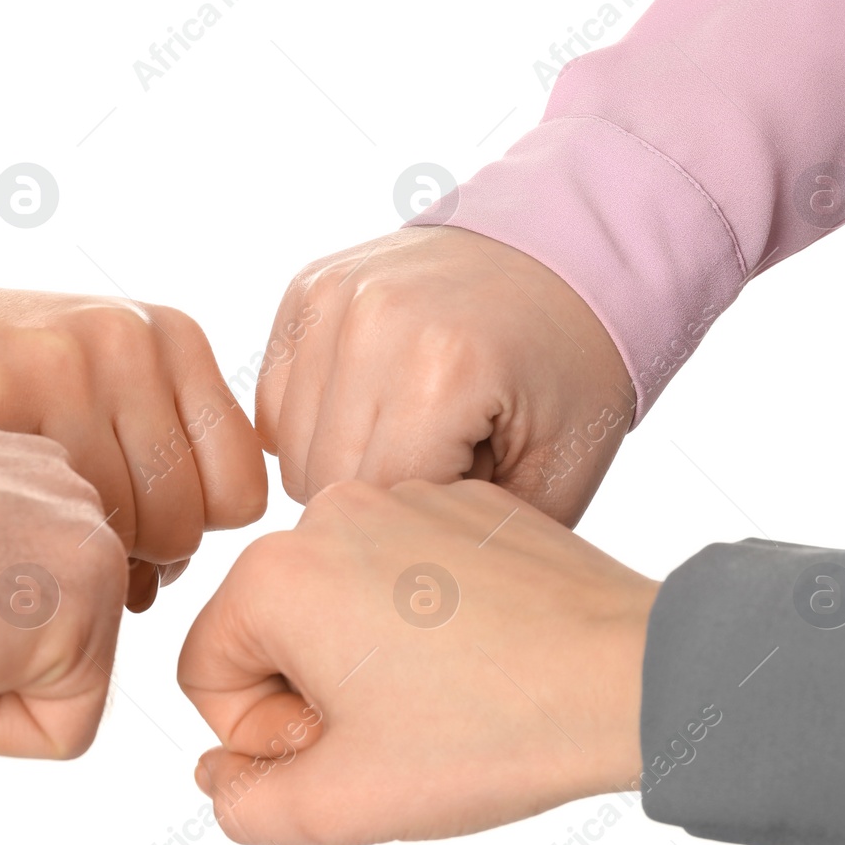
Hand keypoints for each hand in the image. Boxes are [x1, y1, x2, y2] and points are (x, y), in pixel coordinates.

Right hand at [0, 279, 267, 609]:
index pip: (241, 493)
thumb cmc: (7, 387)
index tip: (135, 526)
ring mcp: (62, 365)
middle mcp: (126, 340)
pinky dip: (31, 557)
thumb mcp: (108, 387)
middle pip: (185, 524)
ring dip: (81, 566)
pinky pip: (48, 529)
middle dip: (135, 556)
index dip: (190, 532)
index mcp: (171, 335)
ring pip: (122, 537)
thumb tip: (187, 566)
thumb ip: (167, 452)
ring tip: (31, 535)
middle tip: (69, 542)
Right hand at [177, 477, 657, 844]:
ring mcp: (401, 494)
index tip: (340, 750)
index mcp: (276, 573)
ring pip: (335, 596)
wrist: (631, 676)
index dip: (261, 736)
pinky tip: (478, 657)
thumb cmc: (491, 734)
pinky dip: (419, 615)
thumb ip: (246, 803)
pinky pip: (400, 566)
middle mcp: (328, 512)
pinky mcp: (461, 501)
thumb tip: (223, 774)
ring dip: (363, 655)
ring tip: (442, 694)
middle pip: (268, 627)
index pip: (206, 671)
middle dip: (310, 692)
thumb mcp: (344, 804)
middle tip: (392, 732)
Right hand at [257, 226, 633, 526]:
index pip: (374, 507)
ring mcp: (334, 295)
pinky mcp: (307, 285)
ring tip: (412, 437)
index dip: (417, 531)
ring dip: (342, 461)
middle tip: (441, 473)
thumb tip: (380, 587)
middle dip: (378, 502)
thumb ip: (466, 547)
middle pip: (318, 480)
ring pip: (287, 446)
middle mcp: (373, 321)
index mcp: (442, 369)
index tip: (465, 506)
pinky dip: (315, 420)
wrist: (567, 257)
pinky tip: (374, 410)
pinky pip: (276, 398)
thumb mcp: (554, 480)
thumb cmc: (568, 372)